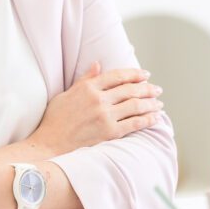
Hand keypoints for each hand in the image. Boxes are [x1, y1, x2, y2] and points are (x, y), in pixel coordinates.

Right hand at [31, 62, 163, 155]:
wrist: (50, 143)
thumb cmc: (55, 119)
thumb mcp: (66, 94)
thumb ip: (84, 79)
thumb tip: (98, 64)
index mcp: (88, 87)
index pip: (118, 76)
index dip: (134, 74)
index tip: (145, 74)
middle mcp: (98, 99)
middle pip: (130, 90)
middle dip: (147, 88)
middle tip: (157, 89)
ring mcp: (105, 116)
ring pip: (135, 105)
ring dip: (151, 103)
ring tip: (159, 103)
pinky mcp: (109, 133)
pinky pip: (134, 124)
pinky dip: (147, 119)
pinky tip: (155, 117)